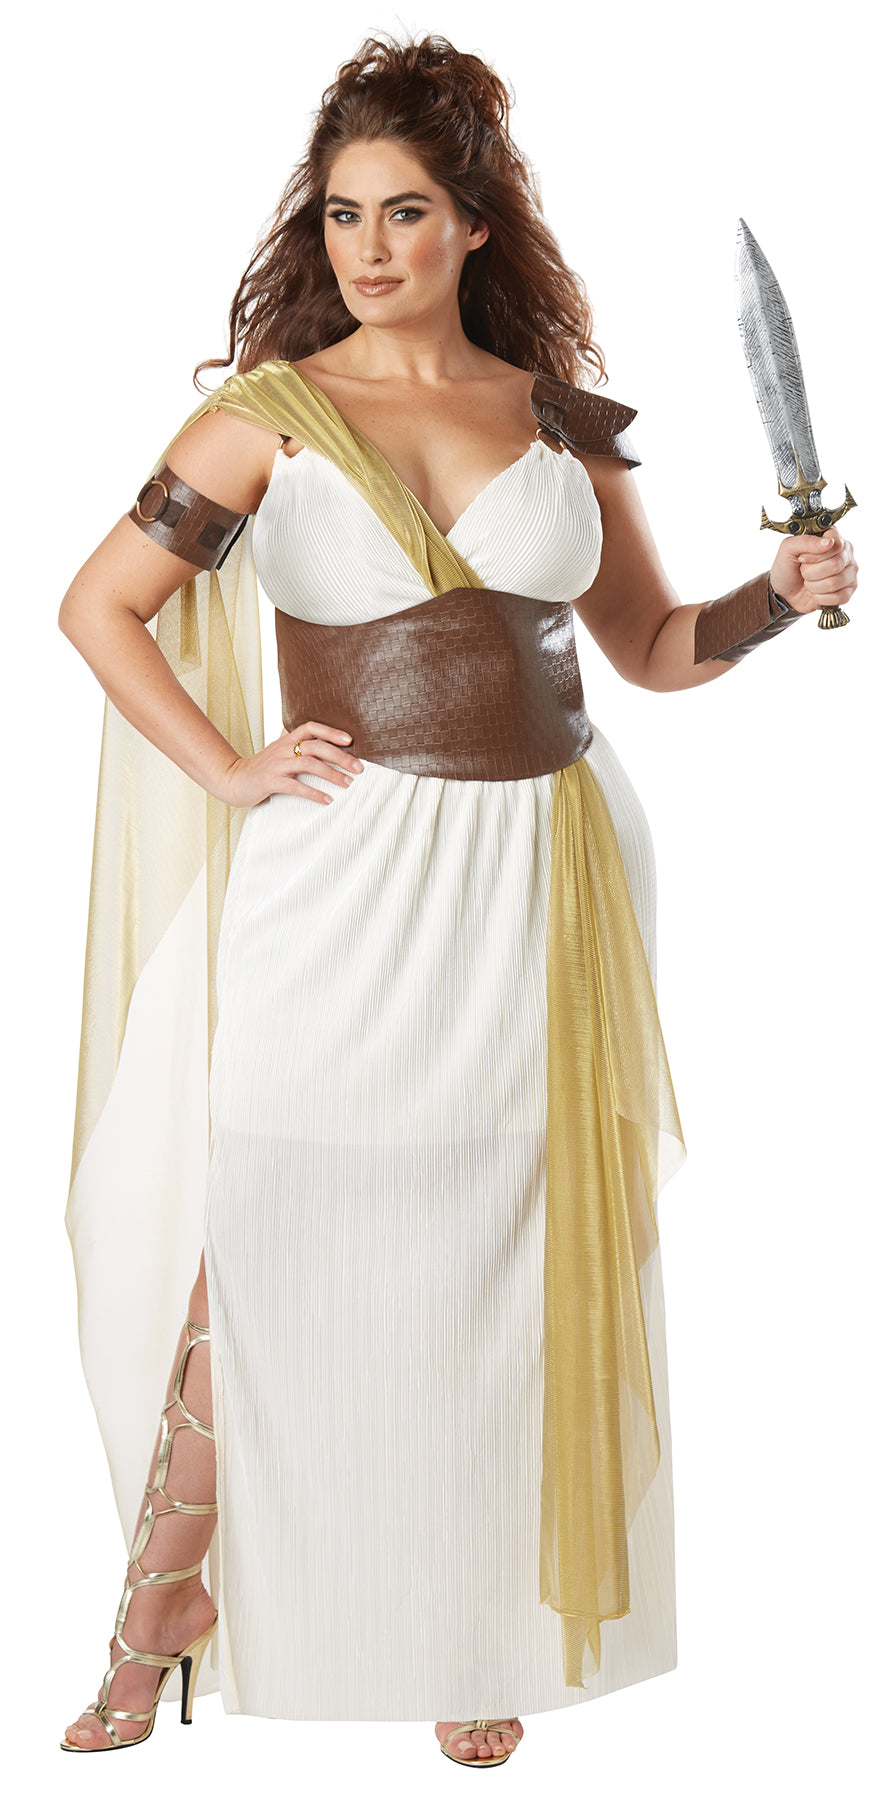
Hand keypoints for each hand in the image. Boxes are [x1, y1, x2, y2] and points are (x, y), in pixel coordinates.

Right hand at [217, 720, 362, 807]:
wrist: (232, 779)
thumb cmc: (260, 767)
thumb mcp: (277, 750)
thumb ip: (293, 742)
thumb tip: (311, 733)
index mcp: (286, 740)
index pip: (310, 727)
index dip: (331, 731)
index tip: (350, 740)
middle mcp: (283, 749)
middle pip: (316, 746)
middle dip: (340, 757)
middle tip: (359, 768)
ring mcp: (276, 765)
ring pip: (309, 765)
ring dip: (332, 774)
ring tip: (347, 783)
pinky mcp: (270, 781)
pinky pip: (296, 787)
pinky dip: (314, 793)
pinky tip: (327, 800)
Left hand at [769, 526, 857, 616]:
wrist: (785, 592)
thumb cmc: (788, 568)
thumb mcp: (788, 549)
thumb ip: (805, 541)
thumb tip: (828, 543)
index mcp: (833, 537)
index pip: (835, 543)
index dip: (816, 555)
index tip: (802, 558)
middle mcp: (846, 553)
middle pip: (834, 565)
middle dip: (811, 572)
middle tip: (803, 572)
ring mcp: (850, 572)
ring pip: (834, 583)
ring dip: (813, 586)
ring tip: (809, 582)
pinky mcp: (849, 591)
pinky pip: (838, 598)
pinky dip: (820, 598)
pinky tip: (816, 593)